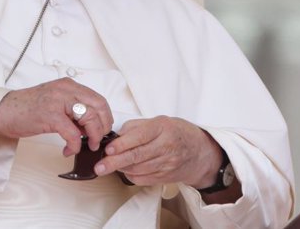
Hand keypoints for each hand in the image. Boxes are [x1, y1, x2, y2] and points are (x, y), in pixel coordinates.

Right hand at [0, 78, 113, 154]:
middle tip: (98, 140)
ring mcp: (58, 101)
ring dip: (93, 136)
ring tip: (87, 146)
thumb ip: (73, 110)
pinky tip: (69, 150)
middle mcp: (65, 89)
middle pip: (98, 107)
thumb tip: (91, 126)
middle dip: (103, 127)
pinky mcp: (50, 115)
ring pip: (89, 118)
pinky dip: (76, 145)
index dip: (105, 117)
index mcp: (68, 85)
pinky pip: (73, 133)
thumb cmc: (28, 109)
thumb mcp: (55, 103)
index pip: (98, 99)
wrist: (3, 111)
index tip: (102, 130)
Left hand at [93, 116, 221, 187]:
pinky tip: (124, 170)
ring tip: (107, 166)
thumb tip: (116, 136)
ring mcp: (167, 164)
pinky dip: (130, 175)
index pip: (139, 137)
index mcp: (163, 128)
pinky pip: (143, 179)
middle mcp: (166, 146)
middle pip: (137, 156)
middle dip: (115, 162)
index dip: (122, 144)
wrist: (200, 152)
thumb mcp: (159, 121)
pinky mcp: (165, 177)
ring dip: (120, 169)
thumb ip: (136, 126)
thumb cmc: (176, 132)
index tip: (107, 149)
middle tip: (99, 167)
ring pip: (138, 169)